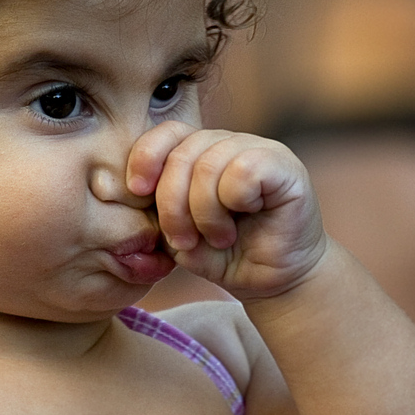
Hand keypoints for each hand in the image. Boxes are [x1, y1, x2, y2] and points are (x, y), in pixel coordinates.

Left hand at [127, 121, 328, 299]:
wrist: (274, 281)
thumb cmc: (225, 256)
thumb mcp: (179, 236)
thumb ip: (157, 212)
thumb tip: (130, 190)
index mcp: (200, 152)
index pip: (166, 133)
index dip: (145, 157)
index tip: (137, 192)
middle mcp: (228, 144)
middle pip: (182, 154)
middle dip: (172, 204)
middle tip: (183, 240)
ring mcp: (258, 149)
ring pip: (208, 164)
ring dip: (204, 212)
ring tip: (217, 238)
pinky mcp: (284, 166)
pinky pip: (244, 170)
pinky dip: (234, 200)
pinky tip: (242, 220)